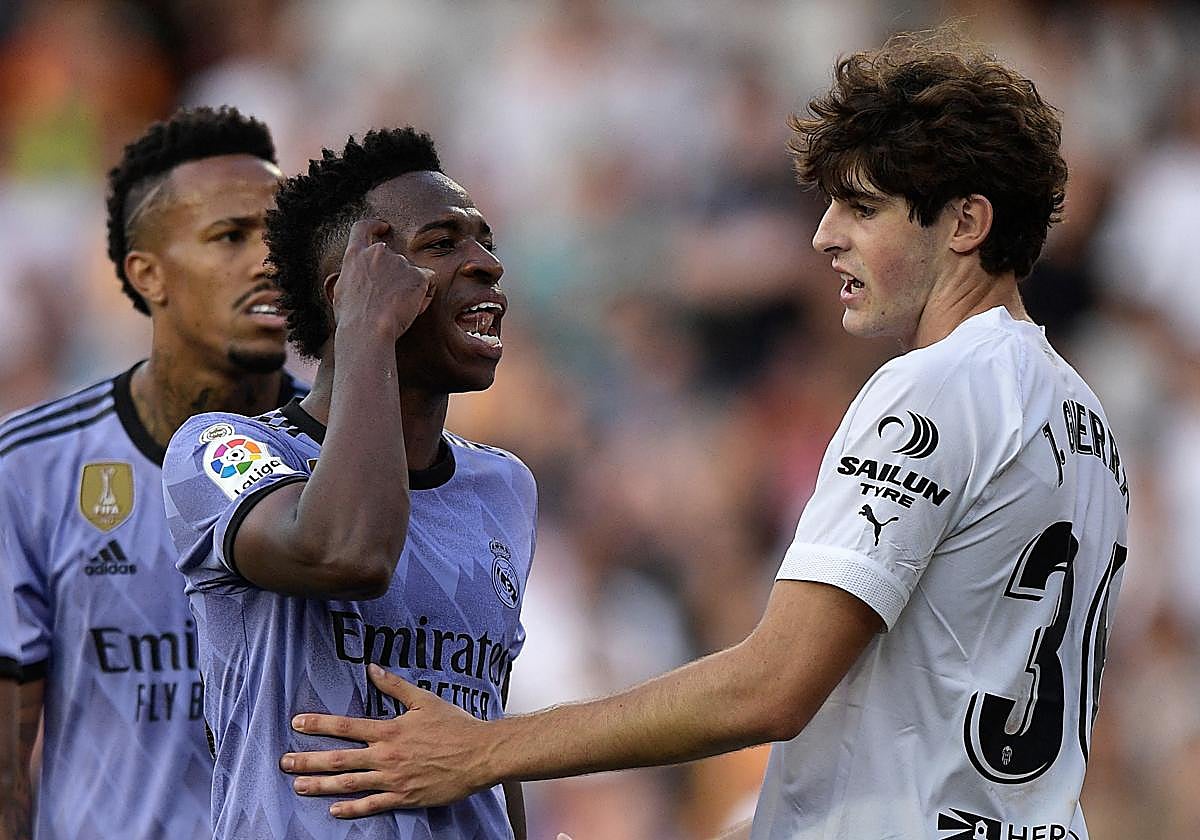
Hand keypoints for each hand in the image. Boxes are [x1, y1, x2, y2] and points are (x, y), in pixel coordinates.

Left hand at [280, 663, 490, 817]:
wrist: (480, 754)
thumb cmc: (455, 725)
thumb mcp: (424, 699)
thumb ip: (394, 685)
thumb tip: (372, 669)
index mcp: (390, 730)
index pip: (346, 727)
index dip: (318, 725)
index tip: (296, 724)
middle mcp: (386, 755)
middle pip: (339, 759)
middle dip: (309, 761)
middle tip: (285, 763)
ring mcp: (394, 779)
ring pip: (350, 784)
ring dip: (321, 786)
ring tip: (299, 787)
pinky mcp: (405, 797)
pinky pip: (373, 805)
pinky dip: (352, 809)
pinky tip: (334, 810)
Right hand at [331, 219, 434, 338]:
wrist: (368, 329)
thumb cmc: (352, 318)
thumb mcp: (341, 291)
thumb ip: (353, 276)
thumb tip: (358, 277)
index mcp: (355, 256)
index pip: (363, 228)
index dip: (374, 225)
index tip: (383, 226)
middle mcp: (378, 253)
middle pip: (392, 258)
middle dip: (395, 275)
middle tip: (389, 300)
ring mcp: (399, 262)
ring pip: (410, 272)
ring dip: (408, 286)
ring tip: (397, 309)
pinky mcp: (418, 275)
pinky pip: (428, 281)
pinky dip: (425, 292)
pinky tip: (414, 307)